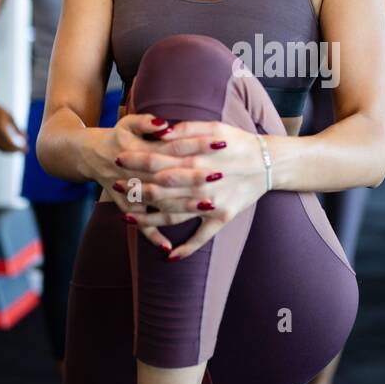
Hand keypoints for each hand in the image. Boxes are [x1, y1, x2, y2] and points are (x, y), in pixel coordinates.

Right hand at [0, 102, 26, 152]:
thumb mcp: (10, 118)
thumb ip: (16, 128)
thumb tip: (25, 138)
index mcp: (0, 128)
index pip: (10, 143)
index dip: (18, 148)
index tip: (26, 149)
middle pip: (6, 148)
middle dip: (16, 151)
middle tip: (26, 150)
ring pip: (1, 149)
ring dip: (11, 151)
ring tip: (19, 149)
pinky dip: (6, 149)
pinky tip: (13, 146)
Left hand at [109, 121, 269, 259]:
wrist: (269, 163)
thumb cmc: (239, 142)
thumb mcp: (214, 127)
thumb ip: (185, 129)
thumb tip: (159, 132)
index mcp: (196, 160)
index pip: (157, 161)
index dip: (135, 160)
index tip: (118, 159)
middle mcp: (200, 184)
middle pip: (159, 190)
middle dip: (134, 189)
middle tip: (114, 186)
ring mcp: (210, 204)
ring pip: (173, 215)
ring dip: (149, 219)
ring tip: (127, 218)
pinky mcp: (222, 217)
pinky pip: (202, 237)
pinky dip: (186, 248)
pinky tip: (169, 256)